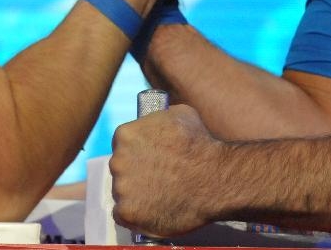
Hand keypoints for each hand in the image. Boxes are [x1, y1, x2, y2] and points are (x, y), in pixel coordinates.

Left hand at [110, 104, 222, 236]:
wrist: (213, 179)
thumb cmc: (200, 144)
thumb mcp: (180, 114)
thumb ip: (158, 118)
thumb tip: (155, 121)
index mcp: (125, 135)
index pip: (123, 145)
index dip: (138, 154)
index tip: (151, 161)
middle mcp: (117, 161)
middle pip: (121, 169)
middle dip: (136, 173)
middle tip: (158, 179)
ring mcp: (120, 188)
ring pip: (122, 193)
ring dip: (136, 195)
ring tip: (160, 197)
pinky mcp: (127, 213)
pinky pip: (123, 215)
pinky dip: (135, 216)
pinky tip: (152, 212)